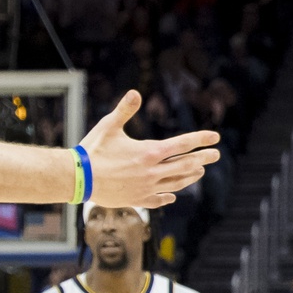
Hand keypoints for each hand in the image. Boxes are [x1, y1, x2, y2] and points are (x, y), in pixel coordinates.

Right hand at [81, 89, 220, 209]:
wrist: (76, 178)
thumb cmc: (92, 150)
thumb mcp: (108, 126)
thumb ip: (124, 110)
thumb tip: (135, 92)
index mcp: (148, 151)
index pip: (182, 144)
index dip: (200, 139)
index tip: (215, 137)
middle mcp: (151, 171)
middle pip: (185, 164)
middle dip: (202, 158)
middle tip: (215, 155)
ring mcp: (145, 187)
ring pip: (175, 183)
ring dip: (189, 177)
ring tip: (199, 172)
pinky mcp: (136, 199)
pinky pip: (158, 199)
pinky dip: (167, 197)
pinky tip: (173, 196)